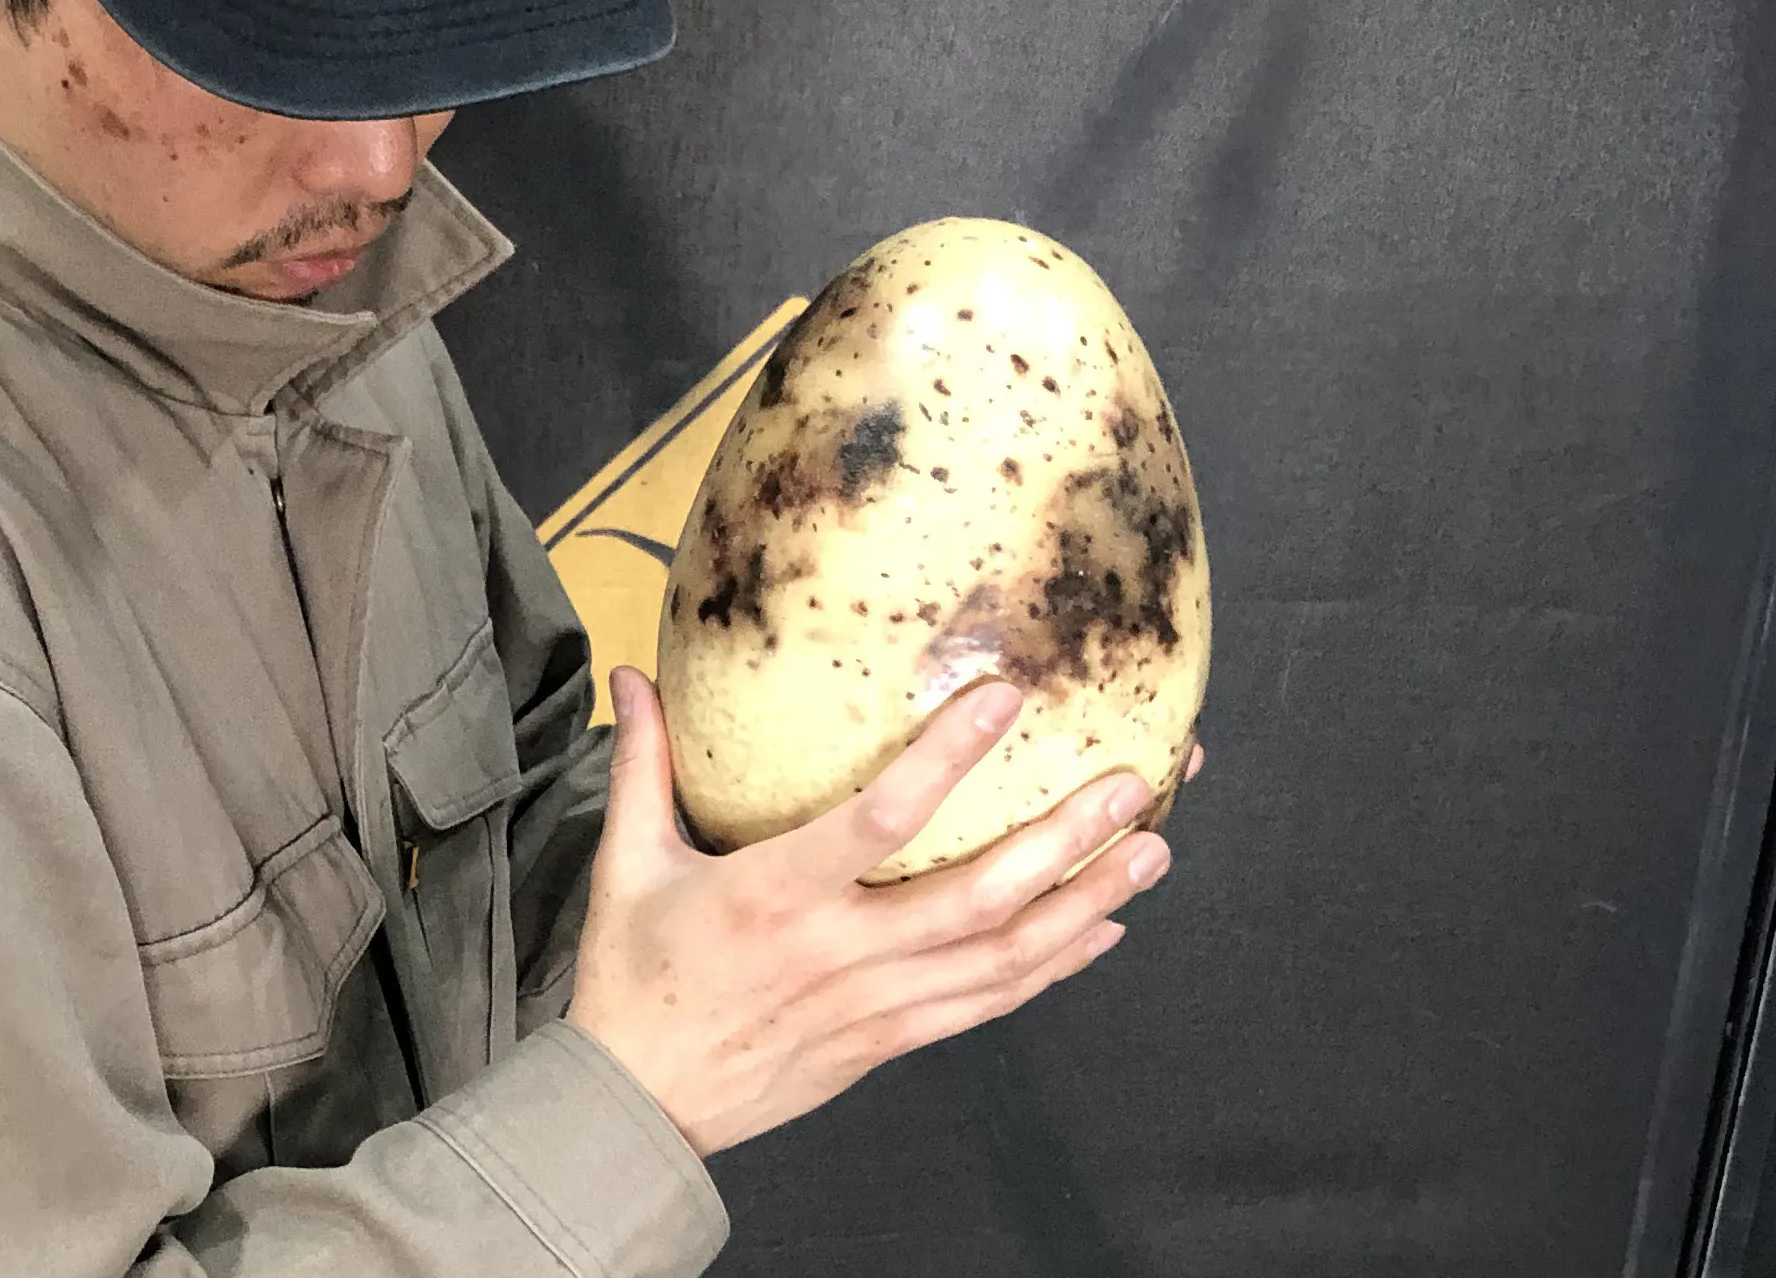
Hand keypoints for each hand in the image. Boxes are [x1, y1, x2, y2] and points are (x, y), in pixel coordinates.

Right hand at [566, 668, 1172, 1156]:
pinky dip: (1054, 967)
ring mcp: (874, 1004)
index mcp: (773, 897)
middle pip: (977, 897)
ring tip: (1150, 849)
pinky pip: (989, 1004)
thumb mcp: (625, 863)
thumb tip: (632, 672)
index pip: (877, 820)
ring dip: (1084, 903)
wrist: (640, 1102)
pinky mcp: (891, 1040)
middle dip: (1064, 841)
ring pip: (1003, 956)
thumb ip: (641, 764)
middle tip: (1130, 786)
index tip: (1004, 698)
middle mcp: (839, 952)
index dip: (946, 759)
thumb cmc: (633, 977)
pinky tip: (1102, 929)